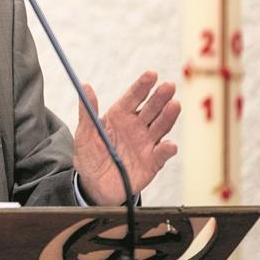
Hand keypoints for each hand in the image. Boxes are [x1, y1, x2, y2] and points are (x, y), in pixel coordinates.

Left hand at [74, 71, 179, 204]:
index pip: (133, 97)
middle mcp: (136, 127)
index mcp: (120, 116)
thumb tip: (85, 86)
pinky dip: (166, 149)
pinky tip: (169, 144)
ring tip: (174, 105)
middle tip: (168, 86)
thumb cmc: (90, 155)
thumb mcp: (85, 133)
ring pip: (160, 127)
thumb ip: (87, 112)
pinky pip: (161, 154)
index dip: (142, 86)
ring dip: (168, 116)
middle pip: (151, 109)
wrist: (95, 186)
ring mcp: (146, 144)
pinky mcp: (152, 163)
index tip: (151, 74)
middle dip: (160, 97)